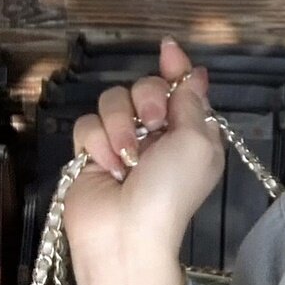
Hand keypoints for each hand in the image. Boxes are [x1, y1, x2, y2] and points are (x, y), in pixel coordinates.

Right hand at [63, 36, 225, 272]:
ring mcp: (122, 143)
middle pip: (144, 87)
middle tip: (152, 127)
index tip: (168, 49)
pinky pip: (87, 124)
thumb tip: (195, 73)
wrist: (126, 234)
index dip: (175, 67)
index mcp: (190, 133)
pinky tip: (107, 169)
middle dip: (146, 100)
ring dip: (120, 127)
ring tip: (127, 160)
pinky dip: (97, 144)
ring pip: (111, 101)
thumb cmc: (170, 191)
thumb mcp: (197, 144)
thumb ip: (193, 103)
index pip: (182, 88)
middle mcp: (157, 135)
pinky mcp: (90, 152)